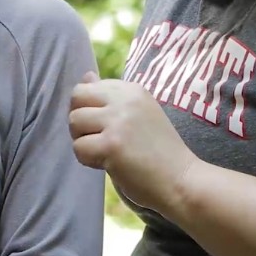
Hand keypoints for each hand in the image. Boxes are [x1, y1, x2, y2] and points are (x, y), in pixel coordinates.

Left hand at [68, 71, 200, 213]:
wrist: (181, 180)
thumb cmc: (159, 151)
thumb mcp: (138, 113)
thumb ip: (110, 96)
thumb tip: (85, 76)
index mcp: (133, 89)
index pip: (90, 87)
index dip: (90, 109)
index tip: (108, 127)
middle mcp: (125, 99)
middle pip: (77, 97)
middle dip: (80, 120)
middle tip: (99, 138)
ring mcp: (118, 121)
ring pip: (74, 122)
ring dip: (84, 140)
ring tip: (106, 151)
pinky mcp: (111, 145)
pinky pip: (79, 148)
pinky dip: (89, 160)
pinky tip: (110, 164)